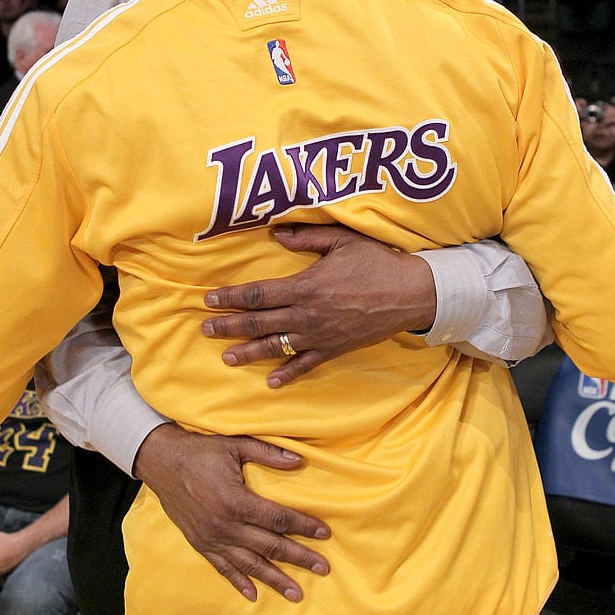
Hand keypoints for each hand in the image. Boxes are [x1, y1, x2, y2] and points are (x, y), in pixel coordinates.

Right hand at [134, 423, 329, 602]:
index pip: (278, 518)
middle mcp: (225, 525)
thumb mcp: (235, 444)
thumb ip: (267, 453)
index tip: (324, 534)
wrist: (162, 462)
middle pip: (269, 546)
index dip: (303, 526)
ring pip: (249, 564)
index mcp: (236, 501)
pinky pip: (223, 568)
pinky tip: (253, 595)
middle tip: (322, 568)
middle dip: (298, 557)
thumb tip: (299, 460)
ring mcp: (211, 538)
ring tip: (296, 593)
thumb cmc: (201, 451)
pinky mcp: (200, 544)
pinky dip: (239, 582)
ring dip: (274, 579)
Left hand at [202, 224, 434, 386]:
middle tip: (205, 330)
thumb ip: (306, 238)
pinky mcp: (335, 349)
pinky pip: (306, 364)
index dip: (230, 297)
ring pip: (276, 346)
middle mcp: (307, 314)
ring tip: (227, 357)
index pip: (258, 294)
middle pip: (259, 322)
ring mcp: (320, 335)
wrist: (409, 293)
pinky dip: (288, 373)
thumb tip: (275, 233)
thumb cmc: (376, 262)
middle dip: (229, 326)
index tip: (209, 300)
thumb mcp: (341, 240)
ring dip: (249, 352)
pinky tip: (271, 381)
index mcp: (305, 286)